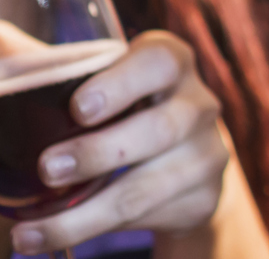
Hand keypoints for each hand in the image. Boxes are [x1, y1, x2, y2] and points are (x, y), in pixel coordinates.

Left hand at [9, 33, 226, 254]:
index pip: (158, 62)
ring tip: (27, 233)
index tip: (78, 107)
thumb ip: (46, 63)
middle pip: (158, 128)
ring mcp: (206, 153)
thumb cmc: (124, 109)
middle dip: (99, 152)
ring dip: (84, 215)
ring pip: (146, 187)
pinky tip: (50, 241)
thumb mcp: (97, 82)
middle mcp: (198, 104)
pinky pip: (147, 219)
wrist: (184, 164)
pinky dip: (92, 233)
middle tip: (48, 169)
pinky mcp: (202, 198)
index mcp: (170, 63)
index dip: (120, 83)